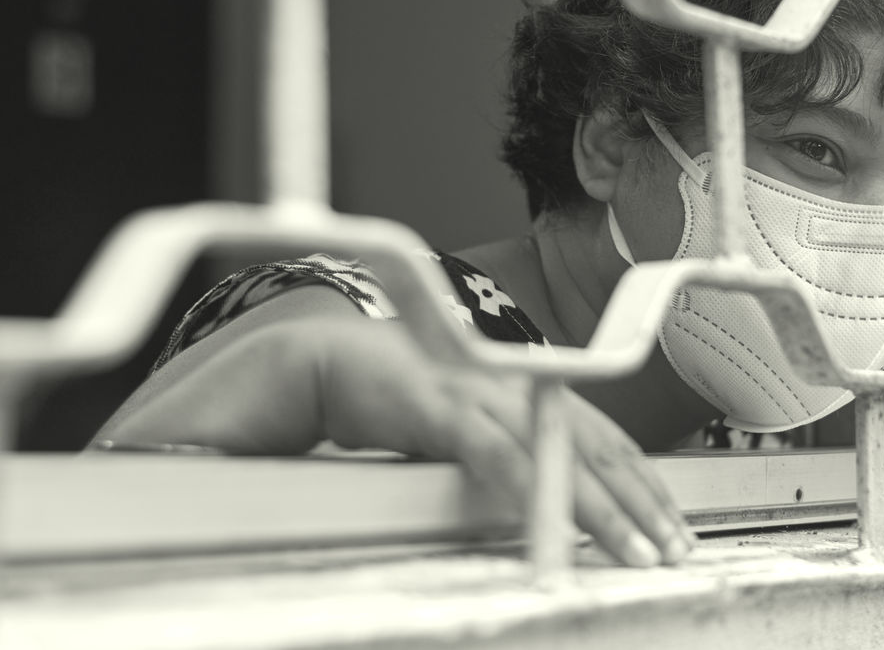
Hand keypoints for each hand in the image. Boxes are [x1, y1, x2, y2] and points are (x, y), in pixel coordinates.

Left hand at [97, 315, 693, 566]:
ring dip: (617, 480)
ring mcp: (457, 375)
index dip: (503, 464)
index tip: (543, 517)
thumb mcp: (190, 450)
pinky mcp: (475, 399)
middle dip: (590, 487)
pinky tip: (641, 499)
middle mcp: (421, 362)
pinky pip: (552, 427)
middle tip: (637, 551)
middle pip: (523, 418)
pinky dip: (606, 464)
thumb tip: (272, 511)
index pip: (450, 414)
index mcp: (351, 364)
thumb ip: (229, 479)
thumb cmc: (210, 421)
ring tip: (663, 534)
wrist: (239, 372)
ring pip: (552, 422)